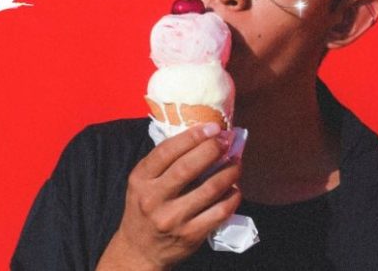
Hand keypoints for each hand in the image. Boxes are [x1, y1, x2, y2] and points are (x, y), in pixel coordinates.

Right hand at [96, 122, 241, 270]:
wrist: (140, 250)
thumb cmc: (145, 208)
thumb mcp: (143, 182)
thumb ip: (164, 161)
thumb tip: (202, 135)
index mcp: (141, 179)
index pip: (166, 151)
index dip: (192, 136)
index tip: (213, 127)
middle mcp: (153, 199)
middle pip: (187, 168)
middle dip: (212, 150)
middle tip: (227, 141)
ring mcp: (172, 219)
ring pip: (209, 189)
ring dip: (229, 172)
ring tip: (237, 163)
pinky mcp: (190, 235)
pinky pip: (219, 212)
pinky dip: (232, 197)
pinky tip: (235, 189)